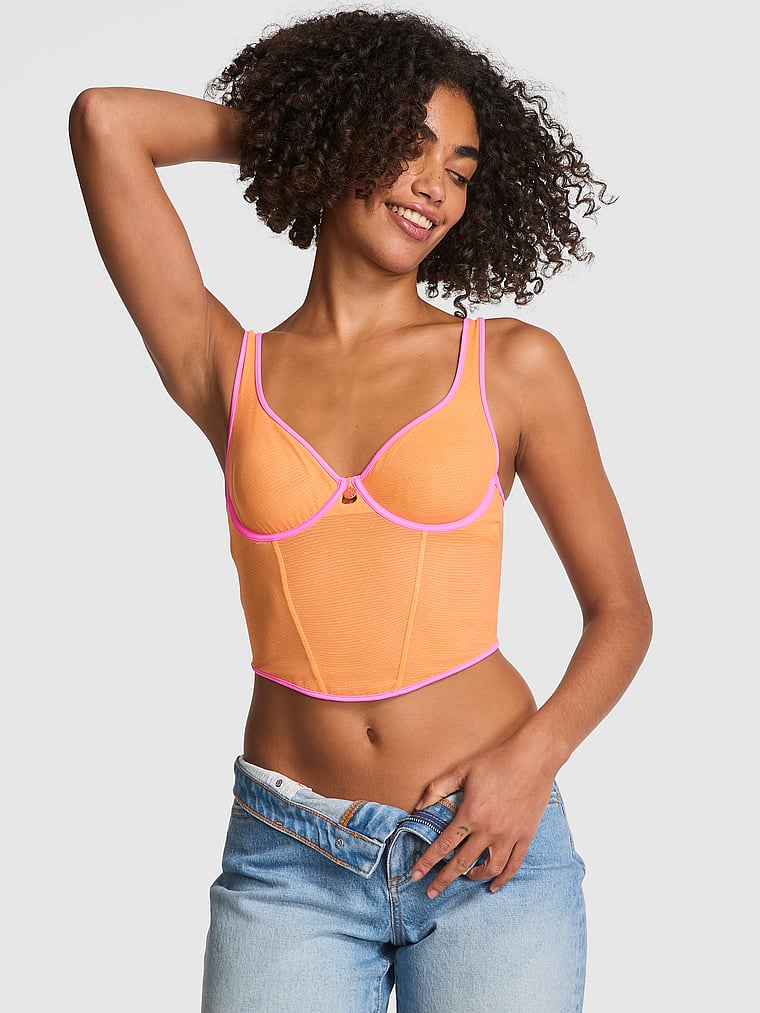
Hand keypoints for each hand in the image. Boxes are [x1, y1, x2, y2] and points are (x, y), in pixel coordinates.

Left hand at [410, 730, 557, 897]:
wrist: (533, 758)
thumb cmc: (496, 761)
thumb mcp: (462, 769)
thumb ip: (437, 788)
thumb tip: (419, 807)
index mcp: (470, 814)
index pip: (443, 846)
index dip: (427, 862)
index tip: (415, 876)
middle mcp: (489, 829)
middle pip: (462, 863)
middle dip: (444, 880)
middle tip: (432, 892)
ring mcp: (509, 835)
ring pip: (489, 868)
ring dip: (474, 878)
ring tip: (465, 878)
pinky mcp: (526, 836)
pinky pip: (514, 865)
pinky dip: (503, 879)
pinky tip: (493, 885)